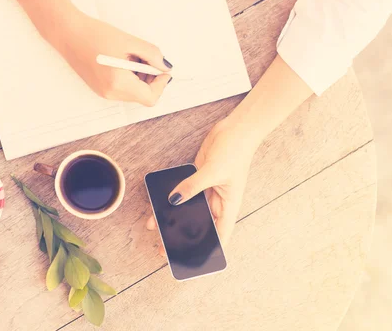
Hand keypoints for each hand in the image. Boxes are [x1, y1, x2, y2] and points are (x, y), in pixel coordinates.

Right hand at [51, 12, 172, 105]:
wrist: (68, 33)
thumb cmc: (95, 34)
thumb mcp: (129, 42)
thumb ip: (152, 55)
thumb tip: (165, 67)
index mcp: (118, 83)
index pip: (150, 98)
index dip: (161, 84)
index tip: (162, 69)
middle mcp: (110, 93)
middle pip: (142, 96)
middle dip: (150, 79)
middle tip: (146, 57)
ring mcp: (103, 93)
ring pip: (132, 93)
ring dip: (139, 77)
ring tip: (131, 56)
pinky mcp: (99, 89)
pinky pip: (122, 89)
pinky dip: (128, 78)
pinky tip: (122, 60)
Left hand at [146, 120, 260, 252]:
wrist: (235, 129)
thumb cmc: (235, 152)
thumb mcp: (214, 171)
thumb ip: (192, 186)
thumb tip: (174, 200)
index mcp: (228, 206)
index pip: (219, 235)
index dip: (208, 249)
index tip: (193, 261)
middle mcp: (217, 202)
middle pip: (200, 224)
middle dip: (184, 236)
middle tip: (165, 247)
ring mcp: (206, 190)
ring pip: (188, 209)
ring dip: (174, 217)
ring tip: (156, 227)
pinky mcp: (197, 178)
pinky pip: (183, 192)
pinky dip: (172, 198)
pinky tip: (158, 204)